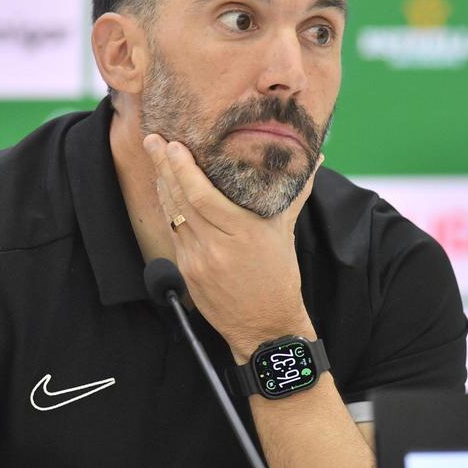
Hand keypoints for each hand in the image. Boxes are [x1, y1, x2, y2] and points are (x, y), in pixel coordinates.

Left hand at [143, 133, 320, 361]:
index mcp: (244, 232)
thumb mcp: (285, 231)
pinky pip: (174, 234)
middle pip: (181, 200)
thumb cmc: (279, 276)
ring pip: (173, 215)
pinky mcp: (188, 273)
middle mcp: (218, 246)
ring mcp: (199, 261)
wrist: (265, 326)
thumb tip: (314, 158)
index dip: (183, 169)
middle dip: (163, 168)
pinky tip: (166, 193)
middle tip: (153, 140)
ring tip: (156, 159)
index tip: (172, 145)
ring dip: (163, 186)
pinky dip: (169, 210)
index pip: (202, 195)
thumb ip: (293, 191)